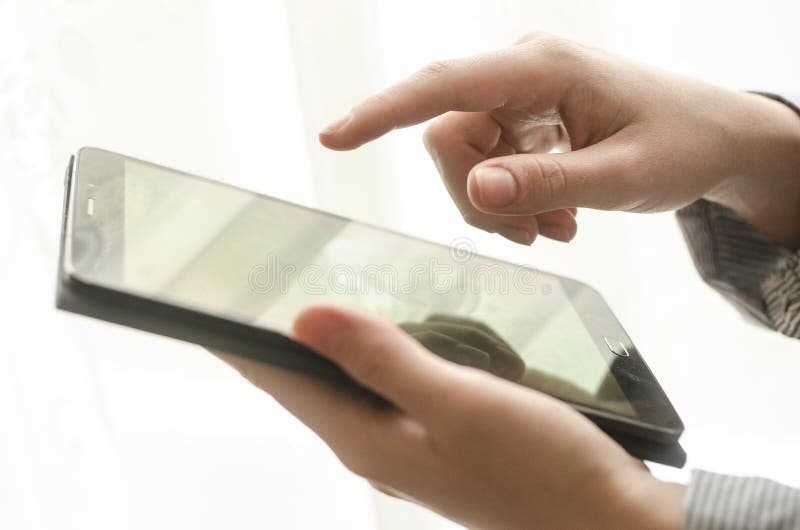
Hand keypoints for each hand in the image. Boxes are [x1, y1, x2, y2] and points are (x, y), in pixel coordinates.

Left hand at [213, 304, 683, 529]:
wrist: (606, 519)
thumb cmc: (541, 467)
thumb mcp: (456, 401)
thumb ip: (381, 359)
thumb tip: (305, 320)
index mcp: (367, 439)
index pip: (282, 381)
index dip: (241, 340)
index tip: (204, 302)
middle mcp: (376, 449)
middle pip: (306, 384)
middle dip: (277, 339)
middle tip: (254, 288)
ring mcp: (407, 449)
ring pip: (347, 387)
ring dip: (329, 347)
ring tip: (307, 306)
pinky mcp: (437, 443)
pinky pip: (387, 393)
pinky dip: (378, 360)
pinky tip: (391, 340)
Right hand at [320, 33, 799, 247]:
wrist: (715, 138)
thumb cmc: (682, 144)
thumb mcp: (622, 175)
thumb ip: (549, 182)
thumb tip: (477, 190)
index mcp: (545, 67)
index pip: (446, 86)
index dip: (384, 112)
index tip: (334, 136)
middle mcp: (522, 73)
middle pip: (450, 139)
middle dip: (481, 198)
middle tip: (536, 236)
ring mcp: (521, 97)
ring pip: (465, 162)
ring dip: (502, 208)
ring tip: (560, 228)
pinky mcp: (525, 120)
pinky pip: (488, 168)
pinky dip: (514, 203)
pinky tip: (559, 218)